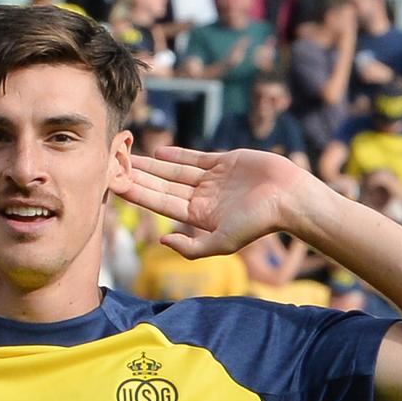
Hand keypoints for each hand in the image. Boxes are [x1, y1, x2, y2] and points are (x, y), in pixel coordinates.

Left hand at [116, 148, 306, 258]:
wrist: (288, 198)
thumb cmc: (259, 223)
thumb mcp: (223, 242)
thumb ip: (192, 248)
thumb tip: (161, 242)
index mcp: (198, 217)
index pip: (159, 204)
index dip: (137, 193)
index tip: (115, 183)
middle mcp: (202, 199)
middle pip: (162, 186)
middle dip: (138, 176)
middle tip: (113, 164)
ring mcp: (212, 180)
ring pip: (174, 171)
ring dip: (151, 164)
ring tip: (128, 155)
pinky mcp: (225, 162)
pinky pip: (196, 158)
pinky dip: (177, 155)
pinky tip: (157, 153)